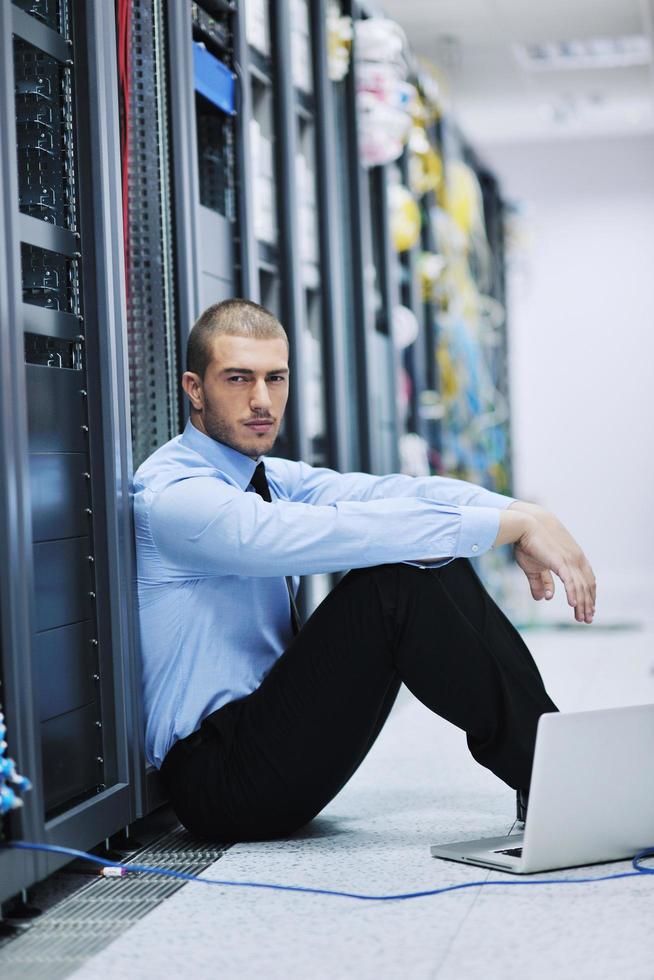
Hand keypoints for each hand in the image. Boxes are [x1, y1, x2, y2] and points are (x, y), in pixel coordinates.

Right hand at [497, 507, 595, 623]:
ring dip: (582, 604)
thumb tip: (545, 598)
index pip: (586, 580)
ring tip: (581, 618)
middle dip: (588, 603)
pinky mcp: (561, 561)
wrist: (523, 526)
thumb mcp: (535, 567)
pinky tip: (573, 605)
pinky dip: (573, 594)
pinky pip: (571, 581)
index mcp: (573, 558)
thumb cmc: (527, 543)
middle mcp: (576, 559)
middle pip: (587, 585)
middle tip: (588, 619)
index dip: (588, 595)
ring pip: (581, 587)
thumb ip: (541, 583)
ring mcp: (570, 560)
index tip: (587, 609)